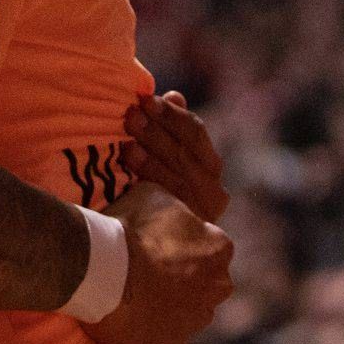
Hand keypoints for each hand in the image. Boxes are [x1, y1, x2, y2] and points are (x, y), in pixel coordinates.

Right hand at [85, 181, 232, 343]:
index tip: (154, 246)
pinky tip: (119, 320)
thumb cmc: (128, 227)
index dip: (178, 246)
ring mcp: (193, 323)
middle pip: (199, 286)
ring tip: (127, 298)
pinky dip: (140, 334)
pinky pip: (153, 342)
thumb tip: (172, 213)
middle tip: (141, 273)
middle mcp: (217, 288)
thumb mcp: (156, 195)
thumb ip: (175, 210)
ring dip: (161, 309)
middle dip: (178, 282)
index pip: (206, 248)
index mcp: (219, 249)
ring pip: (180, 316)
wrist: (101, 269)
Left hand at [122, 90, 230, 223]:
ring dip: (152, 145)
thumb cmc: (152, 189)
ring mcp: (200, 211)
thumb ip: (172, 126)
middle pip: (186, 150)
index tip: (148, 98)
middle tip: (133, 112)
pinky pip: (166, 190)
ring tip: (129, 130)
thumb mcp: (164, 156)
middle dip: (157, 128)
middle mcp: (214, 192)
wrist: (140, 248)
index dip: (172, 114)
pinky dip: (147, 170)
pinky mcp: (185, 225)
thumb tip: (175, 95)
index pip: (195, 133)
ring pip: (177, 168)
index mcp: (210, 168)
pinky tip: (128, 157)